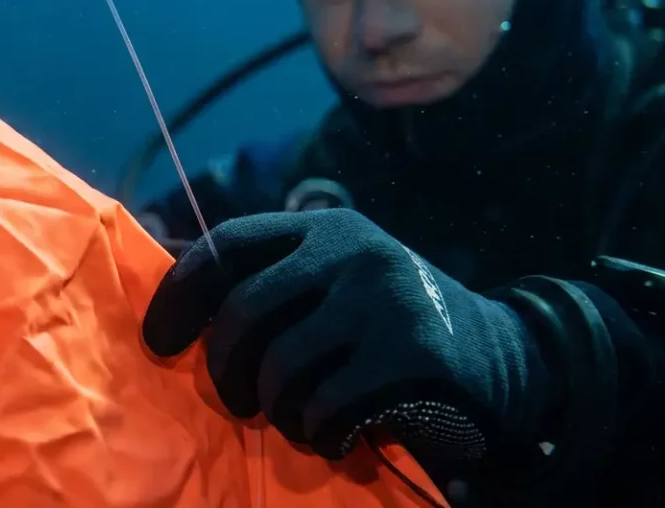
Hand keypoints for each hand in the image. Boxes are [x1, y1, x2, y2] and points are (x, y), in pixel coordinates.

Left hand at [141, 209, 550, 461]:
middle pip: (244, 312)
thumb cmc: (391, 325)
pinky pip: (326, 406)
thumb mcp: (334, 281)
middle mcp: (352, 251)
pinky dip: (320, 433)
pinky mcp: (412, 352)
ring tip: (301, 420)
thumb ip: (270, 279)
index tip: (157, 342)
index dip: (180, 293)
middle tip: (239, 403)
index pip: (228, 244)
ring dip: (278, 411)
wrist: (506, 358)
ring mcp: (384, 298)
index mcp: (323, 228)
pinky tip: (338, 435)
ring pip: (281, 367)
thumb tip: (172, 288)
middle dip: (226, 371)